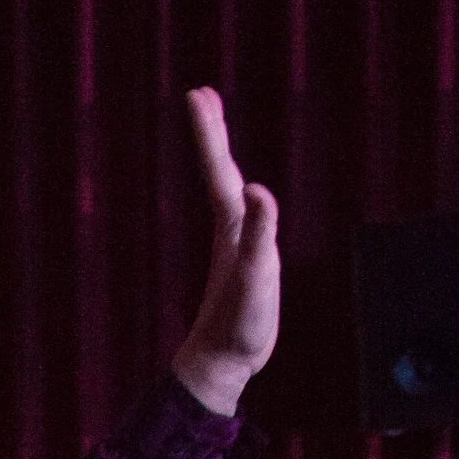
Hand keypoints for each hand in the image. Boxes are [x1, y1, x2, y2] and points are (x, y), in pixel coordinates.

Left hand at [170, 87, 280, 415]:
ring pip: (227, 188)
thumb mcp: (255, 277)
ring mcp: (236, 245)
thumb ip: (260, 234)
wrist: (222, 365)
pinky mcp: (246, 262)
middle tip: (202, 94)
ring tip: (217, 129)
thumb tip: (257, 189)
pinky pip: (243, 213)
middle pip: (219, 170)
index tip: (197, 94)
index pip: (219, 169)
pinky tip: (245, 192)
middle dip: (212, 131)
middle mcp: (230, 229)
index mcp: (231, 226)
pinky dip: (242, 191)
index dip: (210, 132)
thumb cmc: (238, 325)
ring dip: (223, 156)